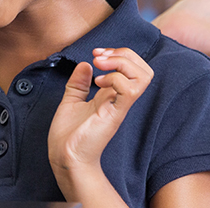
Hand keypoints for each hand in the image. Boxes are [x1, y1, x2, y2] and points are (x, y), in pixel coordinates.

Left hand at [48, 48, 152, 196]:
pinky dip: (116, 78)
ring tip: (100, 65)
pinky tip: (98, 83)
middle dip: (123, 54)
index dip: (118, 54)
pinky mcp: (115, 114)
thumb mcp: (71, 100)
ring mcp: (119, 106)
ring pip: (143, 76)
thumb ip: (78, 83)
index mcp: (112, 95)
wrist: (65, 156)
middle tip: (99, 56)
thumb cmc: (69, 133)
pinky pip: (130, 90)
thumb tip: (85, 64)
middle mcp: (120, 99)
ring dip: (121, 63)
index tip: (95, 54)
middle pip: (144, 69)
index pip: (133, 68)